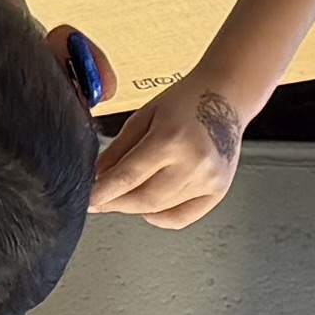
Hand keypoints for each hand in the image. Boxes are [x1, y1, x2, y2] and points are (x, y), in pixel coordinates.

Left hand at [88, 87, 243, 226]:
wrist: (225, 96)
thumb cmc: (185, 101)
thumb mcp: (143, 117)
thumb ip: (118, 150)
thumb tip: (98, 178)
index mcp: (170, 138)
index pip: (128, 177)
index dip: (103, 192)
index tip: (89, 200)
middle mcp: (193, 162)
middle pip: (144, 199)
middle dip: (116, 203)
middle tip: (102, 200)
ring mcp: (209, 179)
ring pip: (159, 210)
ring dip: (135, 208)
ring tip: (124, 197)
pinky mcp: (218, 190)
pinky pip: (181, 218)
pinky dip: (160, 218)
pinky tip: (150, 207)